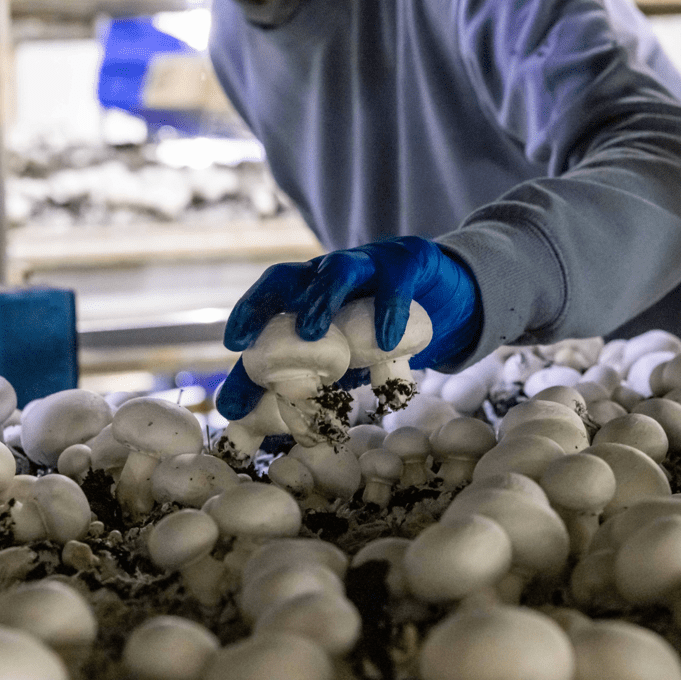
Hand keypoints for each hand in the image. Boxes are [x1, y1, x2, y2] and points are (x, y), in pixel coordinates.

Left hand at [215, 236, 481, 420]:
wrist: (448, 297)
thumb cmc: (381, 329)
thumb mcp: (341, 357)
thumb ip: (296, 382)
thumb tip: (238, 418)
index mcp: (312, 289)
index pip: (271, 293)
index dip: (250, 311)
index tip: (232, 342)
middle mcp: (334, 270)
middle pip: (294, 276)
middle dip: (271, 303)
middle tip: (255, 338)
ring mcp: (371, 262)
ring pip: (339, 269)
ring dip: (320, 299)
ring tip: (312, 332)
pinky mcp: (410, 261)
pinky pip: (396, 280)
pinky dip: (389, 309)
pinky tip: (386, 339)